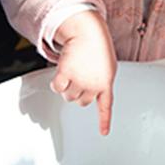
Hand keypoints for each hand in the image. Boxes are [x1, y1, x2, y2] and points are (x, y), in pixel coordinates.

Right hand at [50, 11, 116, 135]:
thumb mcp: (107, 65)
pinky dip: (57, 82)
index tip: (104, 133)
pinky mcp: (66, 74)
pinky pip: (57, 88)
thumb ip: (101, 81)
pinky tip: (61, 72)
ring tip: (73, 69)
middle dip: (79, 92)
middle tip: (80, 76)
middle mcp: (94, 85)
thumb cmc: (97, 46)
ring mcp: (80, 80)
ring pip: (68, 96)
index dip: (104, 121)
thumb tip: (90, 96)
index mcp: (106, 83)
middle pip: (81, 101)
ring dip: (67, 86)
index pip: (106, 106)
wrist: (88, 30)